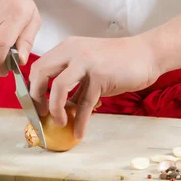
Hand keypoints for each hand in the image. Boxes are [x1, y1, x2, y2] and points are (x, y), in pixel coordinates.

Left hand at [28, 36, 162, 138]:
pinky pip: (84, 103)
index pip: (38, 66)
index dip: (33, 88)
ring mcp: (85, 62)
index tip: (36, 105)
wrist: (147, 54)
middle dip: (36, 97)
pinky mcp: (100, 76)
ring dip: (55, 109)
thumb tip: (60, 108)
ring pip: (58, 87)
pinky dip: (80, 121)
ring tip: (60, 123)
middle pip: (40, 73)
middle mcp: (72, 51)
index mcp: (66, 48)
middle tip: (42, 113)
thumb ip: (73, 85)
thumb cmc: (119, 62)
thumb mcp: (89, 68)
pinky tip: (79, 132)